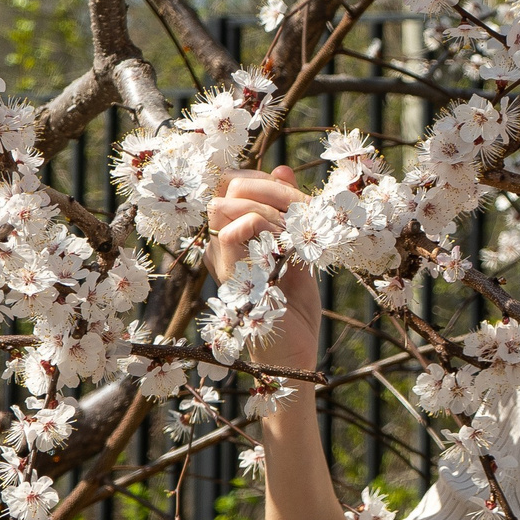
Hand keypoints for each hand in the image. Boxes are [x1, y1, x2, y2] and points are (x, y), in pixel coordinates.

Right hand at [206, 165, 322, 372]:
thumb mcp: (296, 248)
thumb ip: (287, 210)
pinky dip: (267, 228)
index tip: (295, 196)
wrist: (294, 350)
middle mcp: (220, 244)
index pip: (232, 182)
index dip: (264, 179)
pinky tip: (287, 248)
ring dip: (270, 210)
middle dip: (269, 188)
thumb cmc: (294, 304)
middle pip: (227, 185)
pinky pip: (237, 228)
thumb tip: (283, 169)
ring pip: (228, 203)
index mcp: (232, 236)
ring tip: (295, 236)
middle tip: (298, 211)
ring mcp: (221, 258)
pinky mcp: (229, 272)